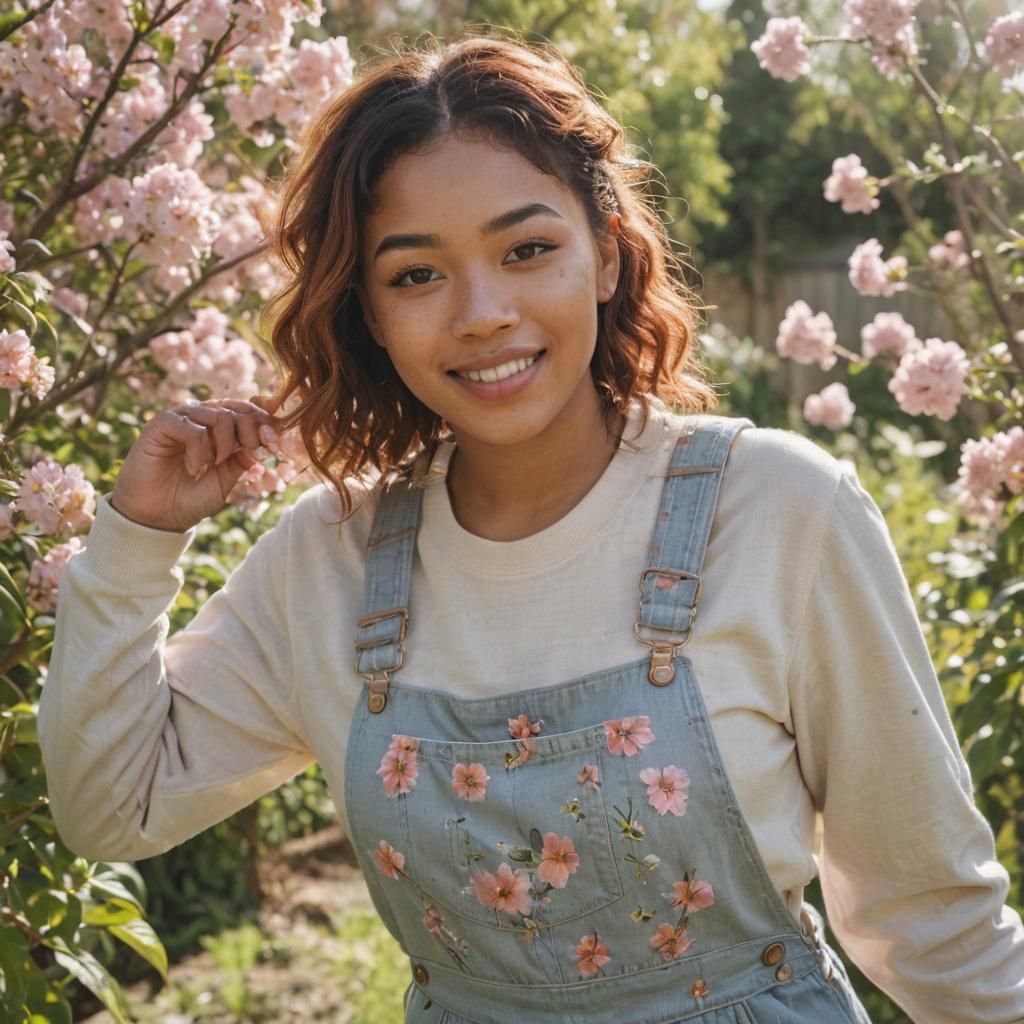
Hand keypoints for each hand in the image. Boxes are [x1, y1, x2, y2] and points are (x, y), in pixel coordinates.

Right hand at [109, 395, 284, 532]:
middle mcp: (201, 418)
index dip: (265, 421)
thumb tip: (266, 439)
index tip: (274, 441)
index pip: (247, 410)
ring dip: (225, 445)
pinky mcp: (161, 425)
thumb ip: (244, 457)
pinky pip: (192, 427)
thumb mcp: (227, 479)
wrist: (158, 517)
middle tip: (248, 454)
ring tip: (213, 467)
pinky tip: (195, 469)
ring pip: (218, 415)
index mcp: (219, 428)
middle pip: (237, 409)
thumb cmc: (191, 498)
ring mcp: (181, 419)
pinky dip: (200, 450)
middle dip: (250, 432)